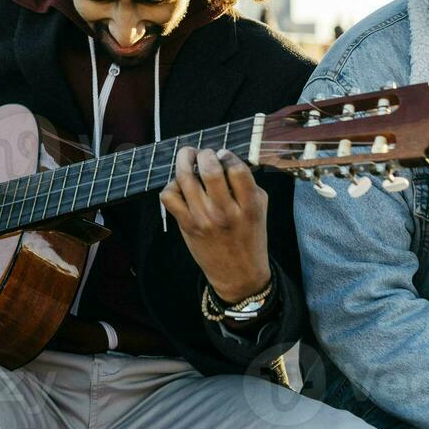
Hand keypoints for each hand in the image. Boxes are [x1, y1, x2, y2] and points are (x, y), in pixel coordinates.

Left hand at [159, 147, 270, 303]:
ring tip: (188, 156)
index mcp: (249, 206)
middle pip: (209, 170)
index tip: (223, 155)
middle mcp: (225, 212)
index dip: (227, 155)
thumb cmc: (250, 236)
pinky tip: (180, 185)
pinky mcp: (186, 226)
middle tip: (204, 154)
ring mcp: (203, 219)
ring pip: (185, 179)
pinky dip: (171, 185)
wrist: (238, 274)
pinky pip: (169, 197)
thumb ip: (246, 183)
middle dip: (204, 154)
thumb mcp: (259, 208)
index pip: (236, 169)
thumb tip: (225, 158)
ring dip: (184, 160)